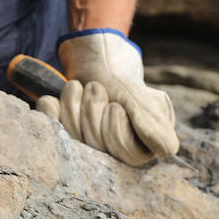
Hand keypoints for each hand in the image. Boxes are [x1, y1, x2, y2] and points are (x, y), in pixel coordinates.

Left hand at [38, 30, 178, 165]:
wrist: (93, 62)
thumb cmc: (120, 80)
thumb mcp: (137, 96)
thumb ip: (151, 121)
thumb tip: (166, 152)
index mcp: (144, 146)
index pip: (129, 156)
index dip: (116, 131)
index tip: (115, 107)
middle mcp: (117, 153)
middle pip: (99, 147)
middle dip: (92, 111)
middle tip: (95, 88)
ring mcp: (89, 147)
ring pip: (74, 140)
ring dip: (74, 105)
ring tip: (79, 87)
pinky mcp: (65, 137)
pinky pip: (52, 131)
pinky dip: (53, 110)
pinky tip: (54, 99)